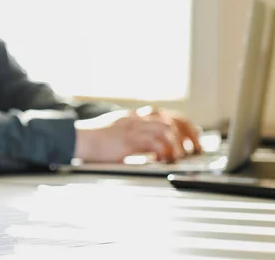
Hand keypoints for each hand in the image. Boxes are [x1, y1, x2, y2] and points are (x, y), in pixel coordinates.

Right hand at [73, 106, 201, 162]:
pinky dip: (164, 151)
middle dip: (188, 133)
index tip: (194, 135)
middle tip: (197, 148)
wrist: (78, 139)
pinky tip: (165, 159)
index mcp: (134, 117)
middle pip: (171, 119)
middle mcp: (136, 119)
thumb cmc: (94, 140)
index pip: (165, 114)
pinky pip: (154, 142)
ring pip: (166, 129)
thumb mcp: (117, 133)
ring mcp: (133, 128)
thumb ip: (134, 136)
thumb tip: (151, 147)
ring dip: (178, 144)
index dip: (183, 124)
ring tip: (182, 156)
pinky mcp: (128, 139)